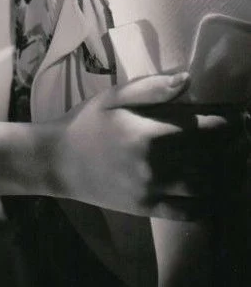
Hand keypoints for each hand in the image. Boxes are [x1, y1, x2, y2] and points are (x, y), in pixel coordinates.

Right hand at [45, 73, 247, 219]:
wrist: (59, 161)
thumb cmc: (87, 122)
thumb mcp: (114, 97)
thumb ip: (152, 88)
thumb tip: (188, 79)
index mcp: (148, 133)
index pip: (201, 128)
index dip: (226, 123)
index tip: (241, 117)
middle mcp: (155, 164)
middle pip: (209, 158)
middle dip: (234, 147)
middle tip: (247, 139)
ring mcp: (152, 190)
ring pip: (205, 186)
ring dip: (228, 175)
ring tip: (241, 163)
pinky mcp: (148, 208)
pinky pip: (188, 212)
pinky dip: (210, 206)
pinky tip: (221, 195)